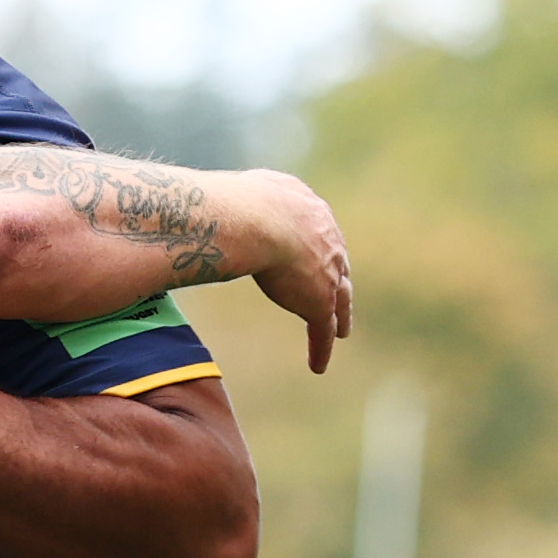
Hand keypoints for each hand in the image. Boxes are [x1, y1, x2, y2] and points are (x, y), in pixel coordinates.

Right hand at [250, 172, 353, 372]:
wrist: (257, 221)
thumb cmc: (241, 202)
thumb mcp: (245, 191)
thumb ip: (242, 200)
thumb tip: (217, 205)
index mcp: (310, 210)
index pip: (317, 232)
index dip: (313, 245)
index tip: (310, 254)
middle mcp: (327, 239)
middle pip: (338, 264)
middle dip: (337, 279)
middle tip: (338, 291)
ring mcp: (328, 273)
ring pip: (340, 300)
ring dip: (340, 316)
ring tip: (341, 331)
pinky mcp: (319, 302)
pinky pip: (323, 331)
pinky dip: (321, 348)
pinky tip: (317, 366)